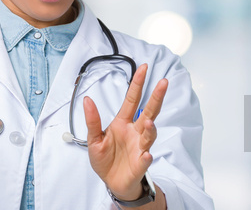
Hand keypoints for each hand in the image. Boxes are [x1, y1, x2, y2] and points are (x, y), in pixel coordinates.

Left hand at [84, 63, 168, 200]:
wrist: (112, 182)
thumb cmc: (105, 159)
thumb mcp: (93, 138)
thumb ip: (92, 120)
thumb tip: (87, 99)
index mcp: (123, 123)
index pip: (132, 99)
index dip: (137, 84)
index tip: (144, 68)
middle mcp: (135, 132)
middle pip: (148, 111)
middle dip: (156, 97)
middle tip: (163, 83)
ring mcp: (140, 147)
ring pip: (149, 135)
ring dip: (151, 129)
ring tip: (149, 122)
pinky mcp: (140, 164)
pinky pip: (145, 160)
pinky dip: (146, 157)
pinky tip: (146, 155)